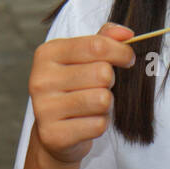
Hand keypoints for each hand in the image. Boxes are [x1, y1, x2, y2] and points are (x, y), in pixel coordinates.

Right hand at [28, 22, 135, 165]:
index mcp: (47, 54)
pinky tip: (86, 122)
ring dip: (106, 105)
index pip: (96, 45)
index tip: (128, 58)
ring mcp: (45, 109)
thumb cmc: (73, 88)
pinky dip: (100, 124)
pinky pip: (98, 125)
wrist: (54, 131)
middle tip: (99, 87)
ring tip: (92, 105)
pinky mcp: (54, 135)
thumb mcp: (83, 58)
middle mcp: (41, 79)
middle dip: (110, 82)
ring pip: (102, 100)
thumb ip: (103, 39)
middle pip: (102, 73)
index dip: (121, 51)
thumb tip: (126, 33)